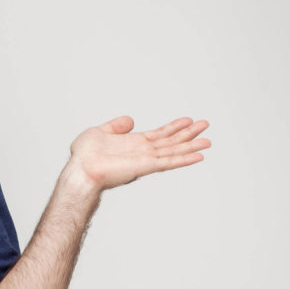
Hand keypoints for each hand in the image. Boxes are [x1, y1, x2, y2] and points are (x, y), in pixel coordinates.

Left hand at [67, 115, 210, 191]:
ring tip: (208, 141)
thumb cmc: (85, 155)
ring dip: (192, 146)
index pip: (159, 134)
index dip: (174, 127)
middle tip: (206, 125)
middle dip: (189, 134)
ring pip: (174, 151)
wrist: (81, 168)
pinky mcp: (146, 167)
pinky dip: (184, 159)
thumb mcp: (100, 131)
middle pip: (171, 142)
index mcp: (133, 143)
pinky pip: (169, 162)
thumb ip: (116, 126)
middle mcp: (142, 152)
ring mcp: (146, 160)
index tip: (189, 120)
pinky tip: (198, 156)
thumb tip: (129, 120)